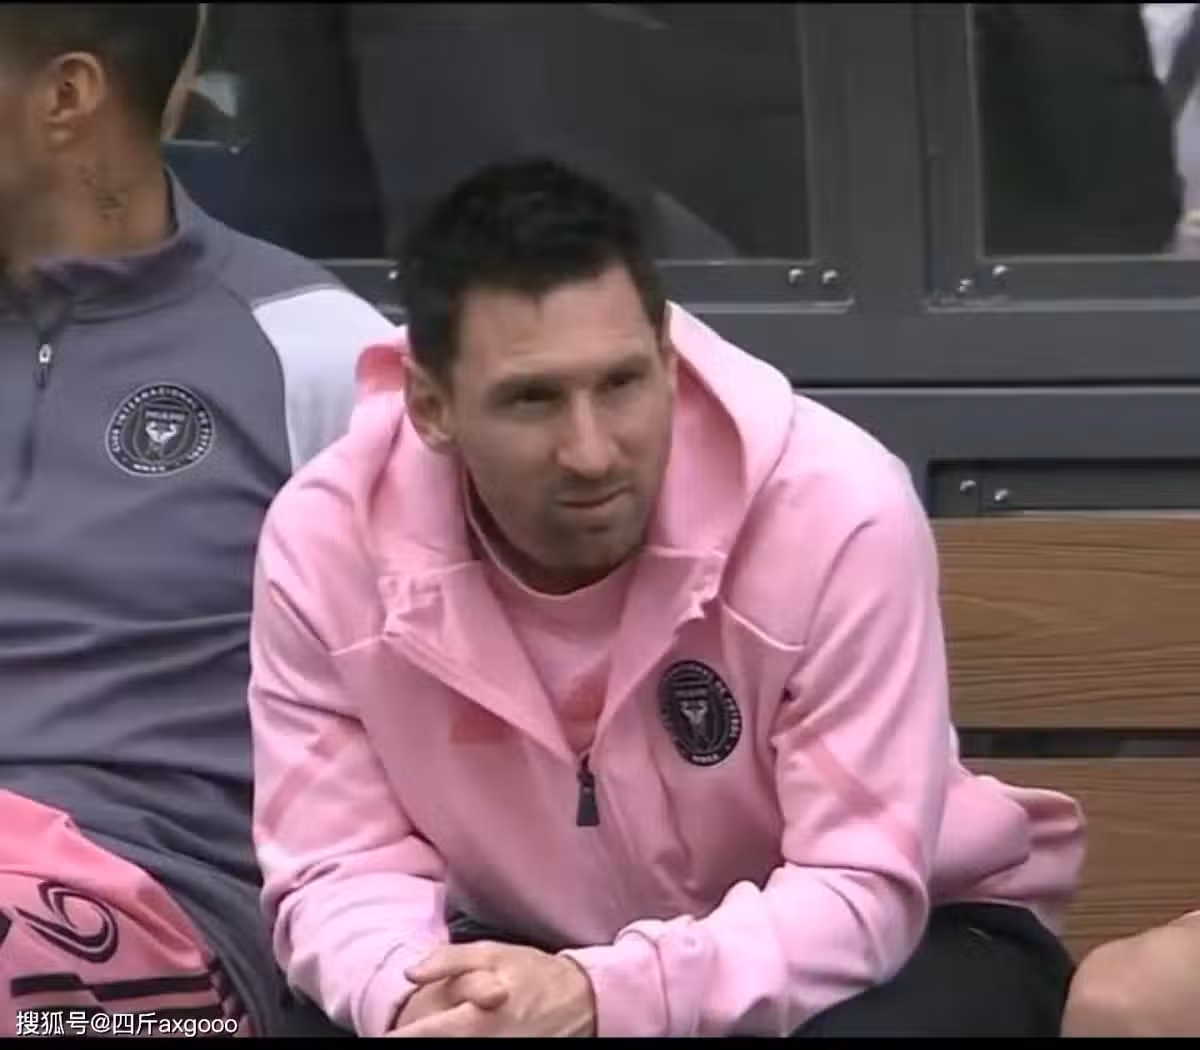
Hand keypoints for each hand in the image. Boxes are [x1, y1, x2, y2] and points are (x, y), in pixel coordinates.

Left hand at [388, 940, 596, 1036]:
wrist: (583, 999)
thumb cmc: (534, 972)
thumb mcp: (494, 953)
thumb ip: (449, 961)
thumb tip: (410, 973)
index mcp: (478, 1017)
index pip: (426, 1033)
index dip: (399, 1037)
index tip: (379, 1036)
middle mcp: (488, 1044)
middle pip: (438, 1048)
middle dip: (414, 1041)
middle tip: (398, 1035)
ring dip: (433, 1046)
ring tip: (421, 1032)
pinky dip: (457, 1046)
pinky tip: (450, 1036)